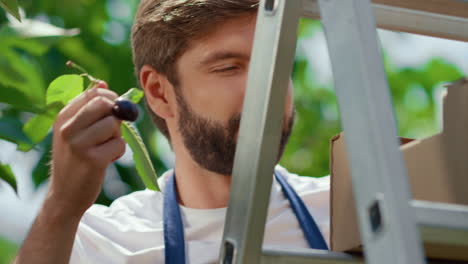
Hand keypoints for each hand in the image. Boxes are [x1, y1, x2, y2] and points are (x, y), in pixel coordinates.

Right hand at [48, 81, 125, 217]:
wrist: (65, 194)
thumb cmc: (75, 159)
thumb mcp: (75, 131)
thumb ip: (89, 108)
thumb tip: (103, 83)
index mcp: (63, 117)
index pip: (93, 93)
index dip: (111, 98)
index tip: (114, 111)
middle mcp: (68, 128)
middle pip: (104, 104)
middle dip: (116, 114)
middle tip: (114, 129)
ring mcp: (78, 144)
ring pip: (114, 124)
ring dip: (117, 136)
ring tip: (106, 148)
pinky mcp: (92, 160)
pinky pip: (119, 144)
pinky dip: (118, 151)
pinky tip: (107, 160)